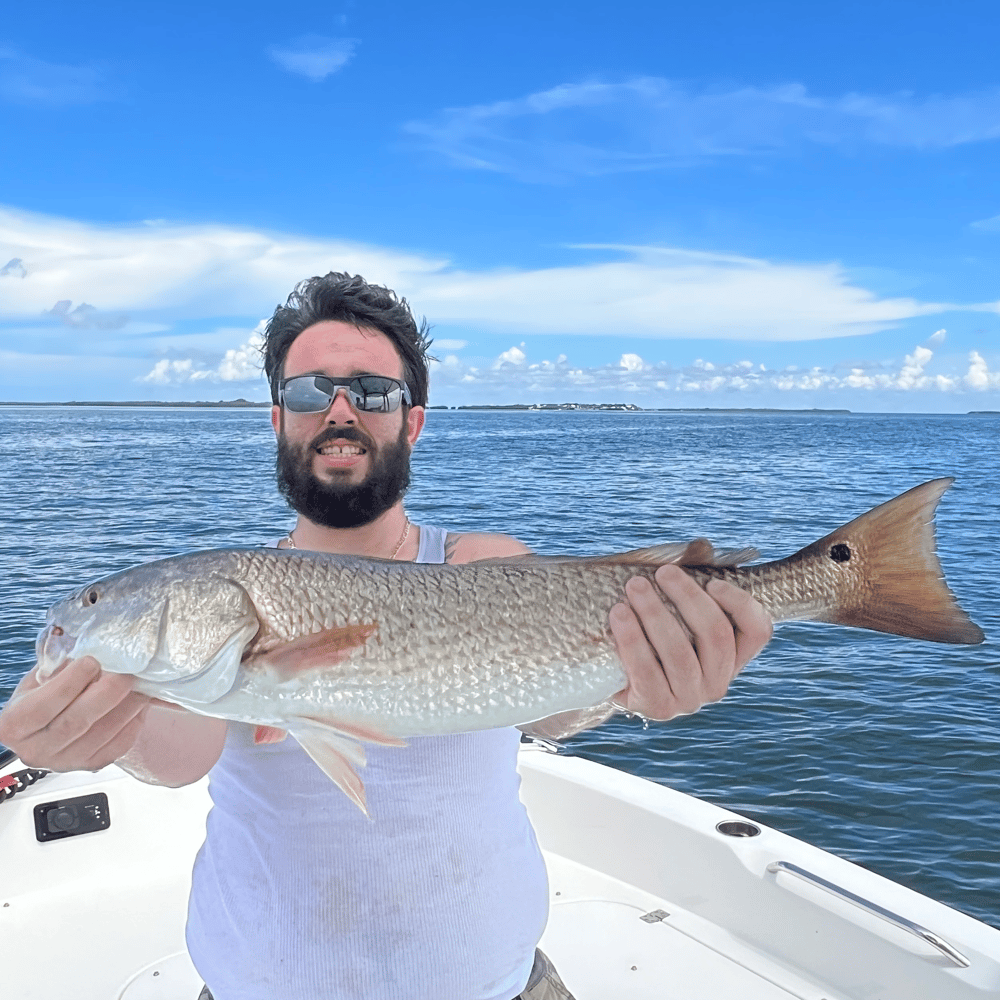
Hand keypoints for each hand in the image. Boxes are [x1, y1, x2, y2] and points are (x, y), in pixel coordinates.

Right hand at [0, 657, 150, 771]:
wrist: (42, 730)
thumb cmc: (40, 698)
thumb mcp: (38, 679)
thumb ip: (58, 666)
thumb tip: (90, 646)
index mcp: (15, 725)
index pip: (42, 706)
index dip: (70, 682)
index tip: (92, 661)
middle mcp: (36, 750)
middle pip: (76, 722)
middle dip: (106, 693)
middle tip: (126, 672)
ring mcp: (64, 762)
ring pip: (101, 735)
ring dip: (127, 706)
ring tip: (140, 684)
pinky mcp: (90, 765)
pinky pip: (117, 746)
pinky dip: (133, 722)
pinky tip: (139, 703)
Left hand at [610, 565, 771, 720]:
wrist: (609, 674)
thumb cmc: (647, 630)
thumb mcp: (671, 607)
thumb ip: (688, 581)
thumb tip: (701, 548)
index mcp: (731, 656)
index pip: (757, 631)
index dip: (741, 604)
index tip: (713, 580)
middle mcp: (717, 681)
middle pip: (716, 636)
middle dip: (688, 598)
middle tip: (662, 572)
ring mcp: (689, 698)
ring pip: (681, 653)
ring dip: (656, 614)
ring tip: (634, 586)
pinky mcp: (657, 707)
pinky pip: (647, 672)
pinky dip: (632, 639)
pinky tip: (618, 614)